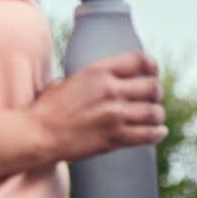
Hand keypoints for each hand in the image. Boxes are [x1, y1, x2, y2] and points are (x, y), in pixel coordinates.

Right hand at [29, 52, 166, 162]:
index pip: (139, 60)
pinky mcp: (114, 137)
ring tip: (154, 117)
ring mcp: (114, 114)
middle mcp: (110, 90)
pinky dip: (157, 132)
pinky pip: (148, 134)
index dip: (151, 66)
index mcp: (98, 72)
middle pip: (153, 87)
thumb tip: (109, 75)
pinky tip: (159, 131)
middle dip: (156, 93)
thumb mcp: (69, 80)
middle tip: (153, 99)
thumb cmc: (48, 108)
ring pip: (154, 112)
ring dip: (157, 114)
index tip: (153, 73)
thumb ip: (92, 77)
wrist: (36, 135)